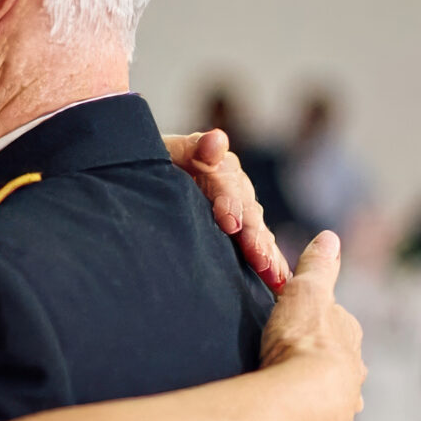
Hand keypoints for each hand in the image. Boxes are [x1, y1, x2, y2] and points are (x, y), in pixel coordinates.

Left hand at [165, 130, 288, 291]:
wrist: (142, 179)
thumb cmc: (151, 164)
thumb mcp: (165, 152)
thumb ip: (191, 147)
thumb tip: (217, 140)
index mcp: (217, 164)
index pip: (227, 183)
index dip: (229, 202)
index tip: (229, 223)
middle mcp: (233, 186)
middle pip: (248, 209)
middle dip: (253, 234)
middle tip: (257, 256)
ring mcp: (238, 209)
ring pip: (256, 229)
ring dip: (266, 251)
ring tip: (273, 274)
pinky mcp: (238, 230)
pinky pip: (257, 245)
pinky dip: (270, 261)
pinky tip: (279, 281)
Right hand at [260, 231, 365, 420]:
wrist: (305, 400)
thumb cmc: (302, 342)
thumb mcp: (305, 291)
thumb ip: (317, 266)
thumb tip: (330, 237)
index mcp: (348, 332)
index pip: (339, 321)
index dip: (321, 320)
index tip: (303, 322)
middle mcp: (354, 367)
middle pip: (343, 358)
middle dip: (328, 358)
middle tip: (300, 359)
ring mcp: (345, 400)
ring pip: (339, 391)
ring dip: (325, 390)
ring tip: (302, 393)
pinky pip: (324, 419)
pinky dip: (315, 416)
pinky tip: (303, 419)